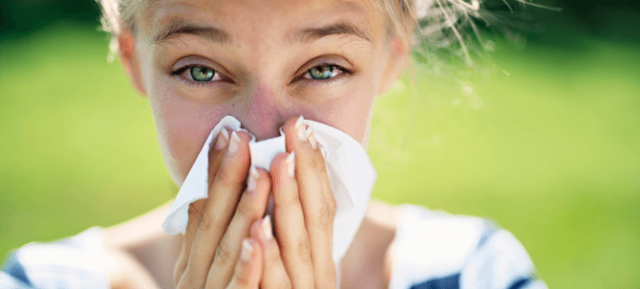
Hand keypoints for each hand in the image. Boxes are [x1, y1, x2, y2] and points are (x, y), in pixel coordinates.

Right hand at [173, 128, 271, 288]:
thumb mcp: (209, 266)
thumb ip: (215, 235)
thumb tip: (228, 185)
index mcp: (191, 259)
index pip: (200, 208)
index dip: (213, 171)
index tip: (227, 133)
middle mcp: (195, 273)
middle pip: (212, 220)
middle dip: (227, 177)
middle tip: (243, 137)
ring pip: (227, 248)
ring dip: (244, 209)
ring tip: (260, 174)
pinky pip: (240, 288)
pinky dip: (249, 262)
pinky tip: (261, 233)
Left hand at [250, 116, 337, 288]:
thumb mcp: (291, 270)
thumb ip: (291, 237)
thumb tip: (277, 193)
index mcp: (318, 261)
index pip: (321, 208)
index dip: (315, 169)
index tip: (303, 130)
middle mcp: (316, 275)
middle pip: (314, 220)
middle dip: (305, 173)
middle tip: (294, 129)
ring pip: (296, 248)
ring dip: (287, 204)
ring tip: (276, 163)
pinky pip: (275, 287)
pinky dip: (267, 261)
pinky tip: (259, 233)